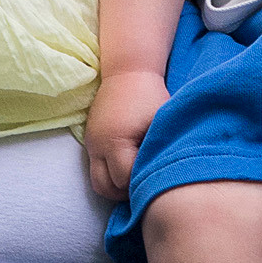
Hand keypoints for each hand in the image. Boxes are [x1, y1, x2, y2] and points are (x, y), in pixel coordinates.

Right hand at [84, 68, 166, 199]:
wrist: (127, 70)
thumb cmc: (150, 96)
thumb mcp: (161, 122)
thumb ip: (162, 150)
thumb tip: (171, 178)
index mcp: (116, 141)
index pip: (125, 180)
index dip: (142, 184)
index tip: (157, 180)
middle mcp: (98, 145)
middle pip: (106, 188)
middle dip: (125, 192)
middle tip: (145, 185)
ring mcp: (91, 144)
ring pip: (97, 183)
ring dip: (115, 187)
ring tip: (136, 179)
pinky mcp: (90, 141)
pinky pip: (96, 170)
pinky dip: (110, 175)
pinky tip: (128, 167)